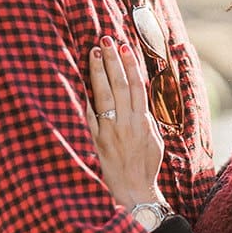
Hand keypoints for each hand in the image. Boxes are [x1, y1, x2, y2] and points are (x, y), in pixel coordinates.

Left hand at [85, 35, 163, 207]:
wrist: (133, 192)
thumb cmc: (145, 167)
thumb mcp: (154, 141)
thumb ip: (146, 119)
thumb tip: (140, 101)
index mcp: (143, 121)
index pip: (137, 86)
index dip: (131, 65)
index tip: (125, 47)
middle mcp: (127, 123)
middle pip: (120, 85)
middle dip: (113, 60)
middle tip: (106, 40)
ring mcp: (110, 132)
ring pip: (105, 95)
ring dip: (99, 71)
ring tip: (94, 51)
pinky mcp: (96, 141)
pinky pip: (88, 116)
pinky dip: (85, 98)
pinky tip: (78, 81)